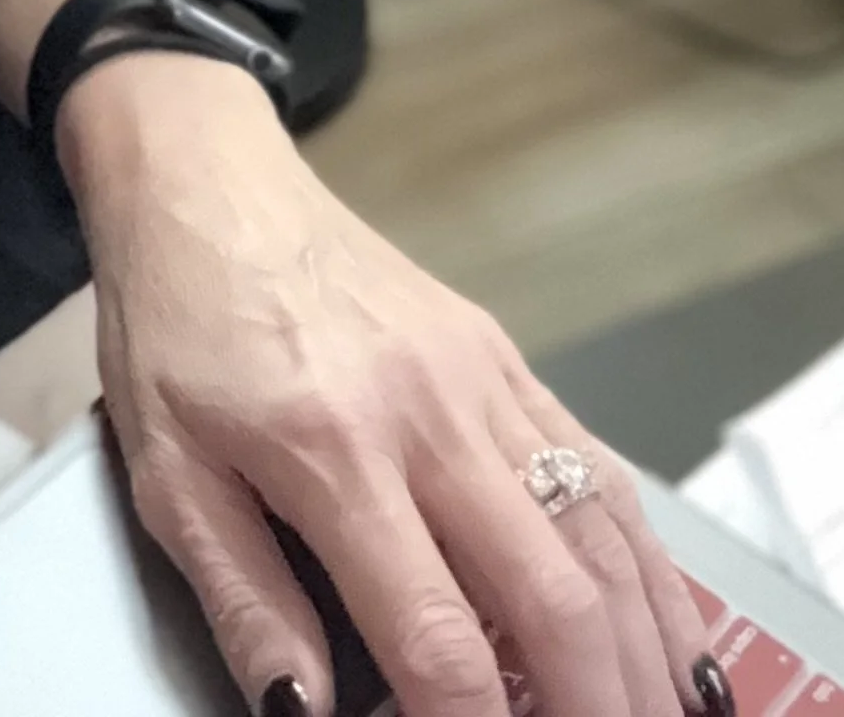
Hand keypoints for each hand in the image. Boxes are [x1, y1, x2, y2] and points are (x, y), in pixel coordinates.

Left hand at [59, 53, 713, 716]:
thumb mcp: (167, 474)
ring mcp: (481, 380)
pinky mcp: (504, 356)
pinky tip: (677, 632)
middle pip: (555, 595)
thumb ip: (245, 603)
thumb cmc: (175, 325)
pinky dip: (654, 565)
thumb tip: (305, 712)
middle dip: (597, 704)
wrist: (205, 180)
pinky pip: (600, 469)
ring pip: (602, 534)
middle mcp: (429, 417)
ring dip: (651, 649)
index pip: (438, 635)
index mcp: (335, 455)